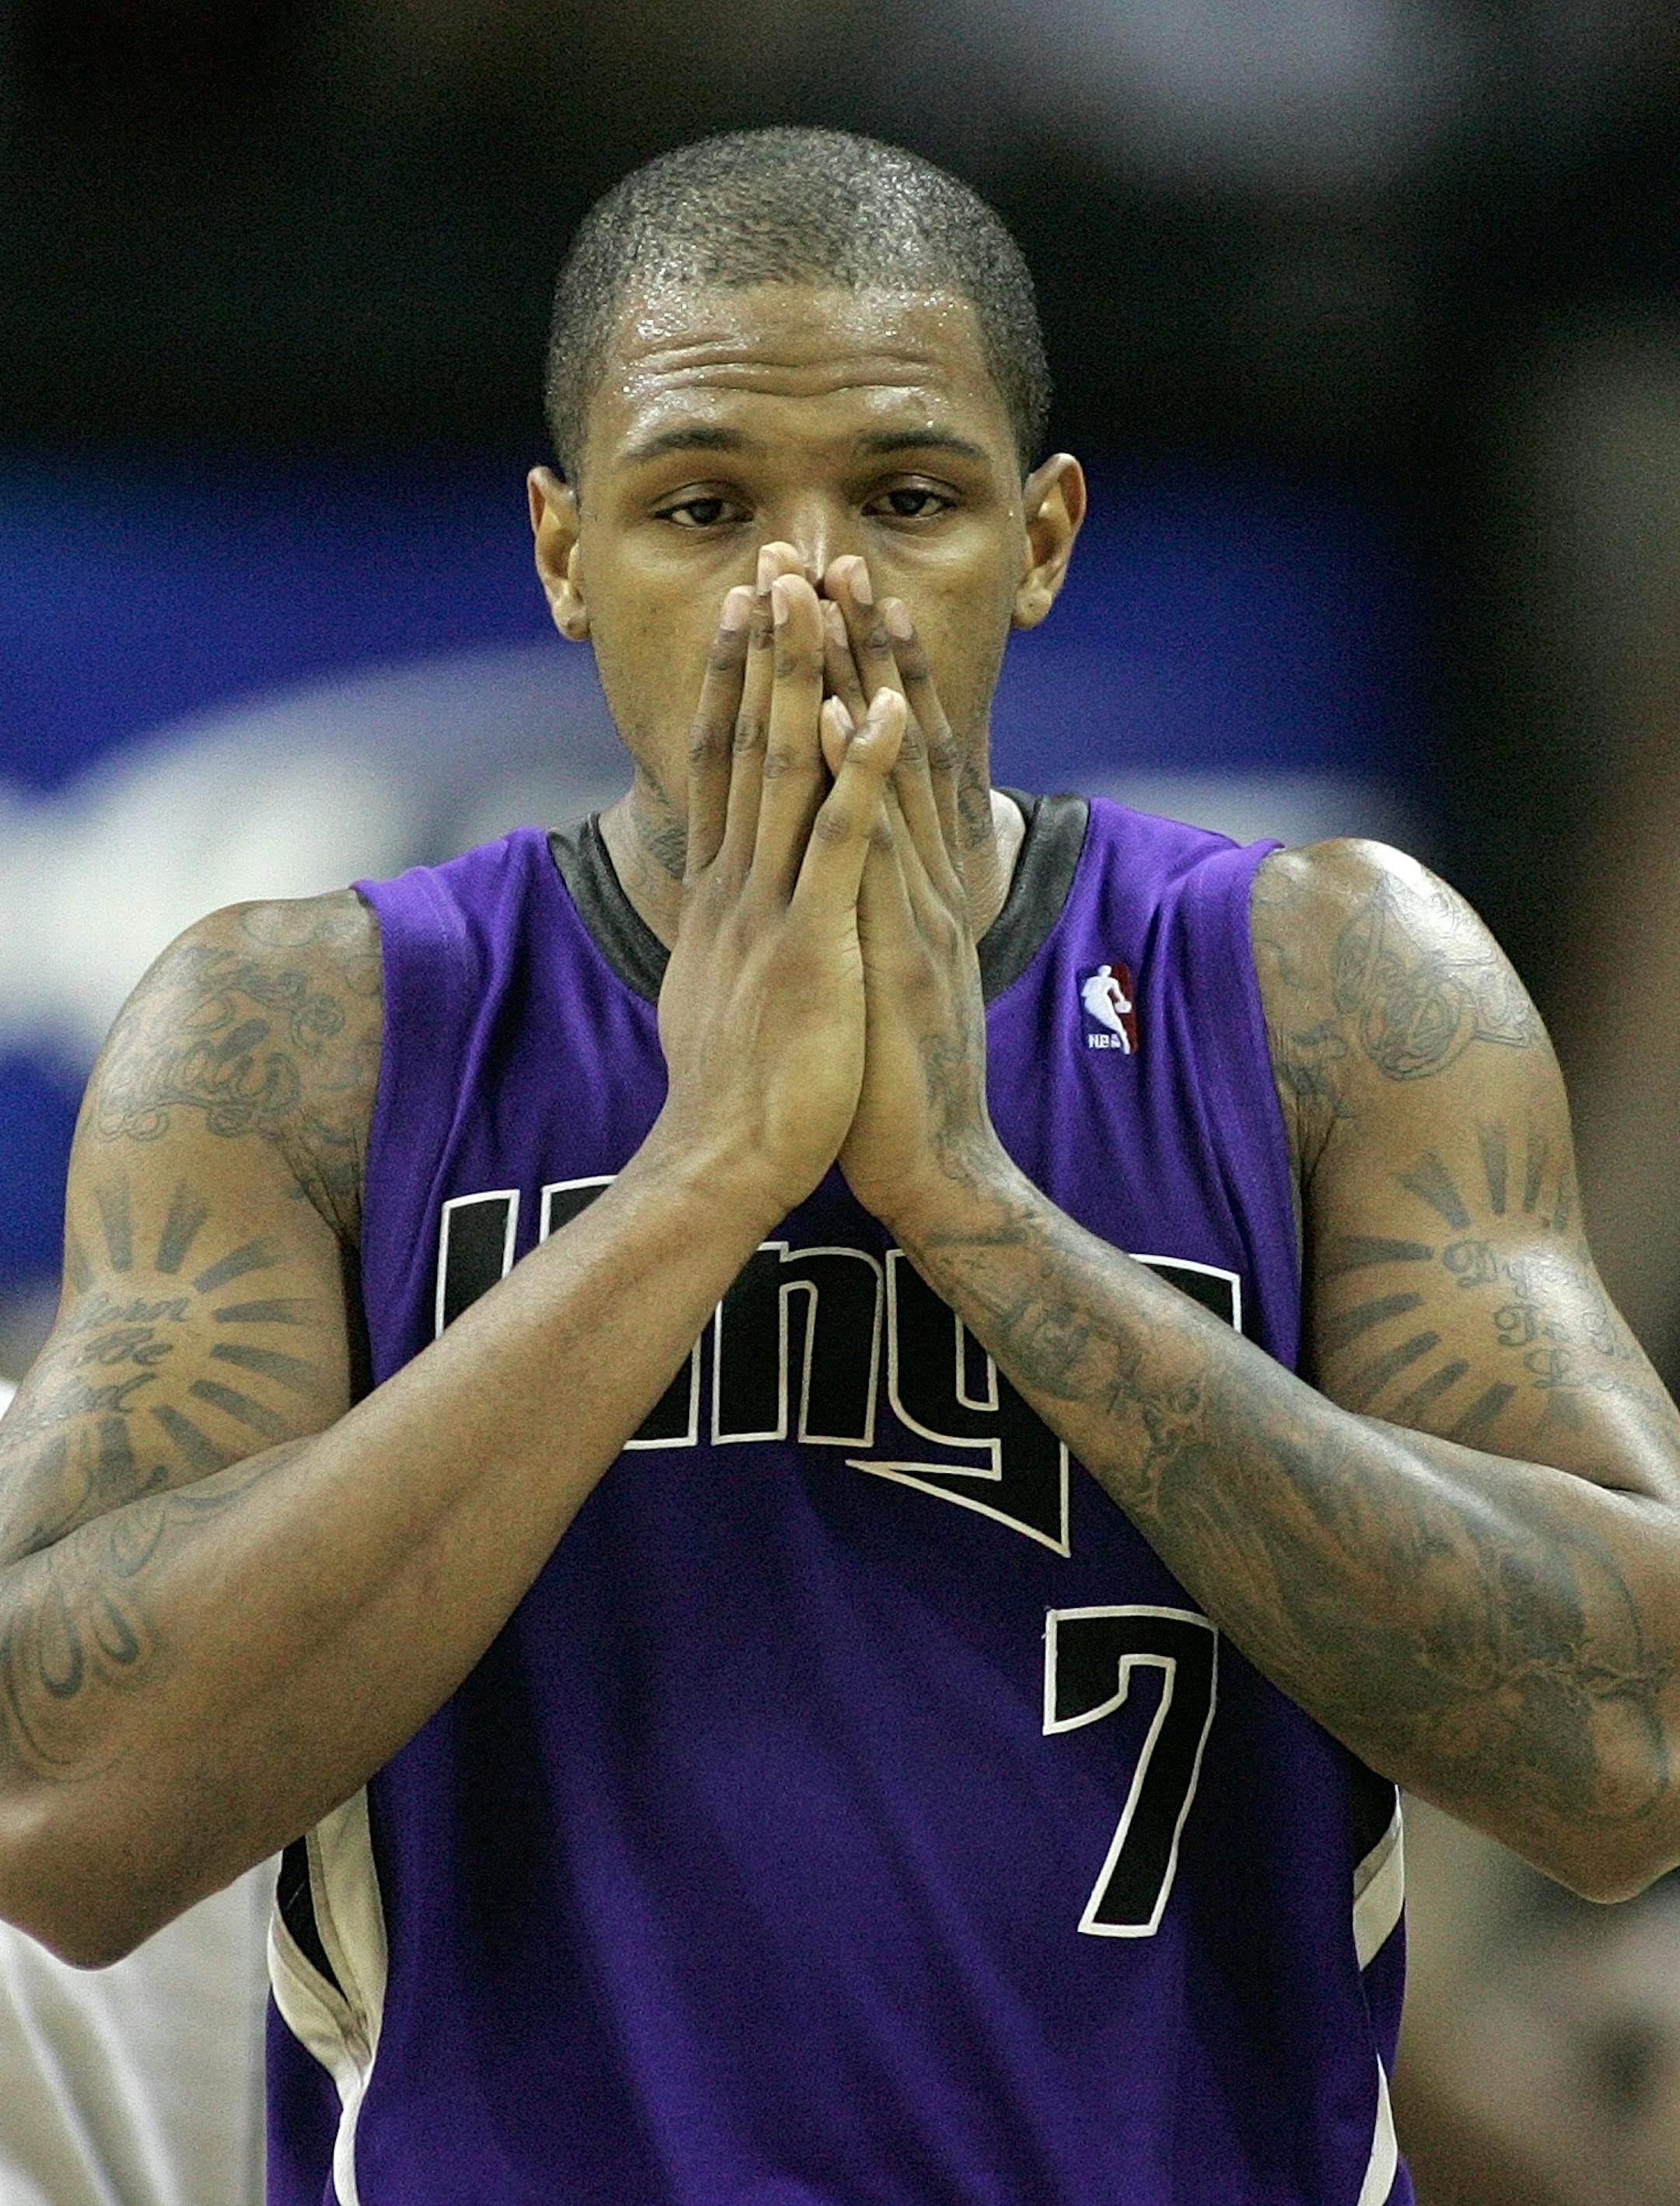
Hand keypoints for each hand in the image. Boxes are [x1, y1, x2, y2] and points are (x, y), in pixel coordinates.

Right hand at [652, 553, 906, 1225]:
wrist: (723, 1168)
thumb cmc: (735, 1095)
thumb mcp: (716, 995)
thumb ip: (718, 939)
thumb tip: (710, 914)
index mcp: (719, 896)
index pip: (719, 765)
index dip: (729, 682)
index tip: (741, 611)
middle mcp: (736, 887)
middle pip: (746, 742)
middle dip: (762, 648)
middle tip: (774, 560)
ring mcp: (770, 912)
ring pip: (785, 772)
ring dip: (803, 678)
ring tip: (818, 597)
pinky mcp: (811, 948)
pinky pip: (840, 847)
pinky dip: (860, 775)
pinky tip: (879, 713)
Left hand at [817, 558, 1005, 1233]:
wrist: (934, 1169)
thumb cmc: (892, 1082)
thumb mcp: (878, 980)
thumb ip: (866, 919)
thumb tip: (839, 879)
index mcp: (907, 888)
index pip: (885, 762)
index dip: (864, 678)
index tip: (833, 603)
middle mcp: (919, 883)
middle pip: (893, 742)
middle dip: (863, 648)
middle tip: (833, 555)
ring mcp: (917, 912)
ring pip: (891, 774)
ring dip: (871, 681)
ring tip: (845, 598)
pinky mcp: (903, 953)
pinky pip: (880, 852)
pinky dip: (869, 782)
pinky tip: (854, 717)